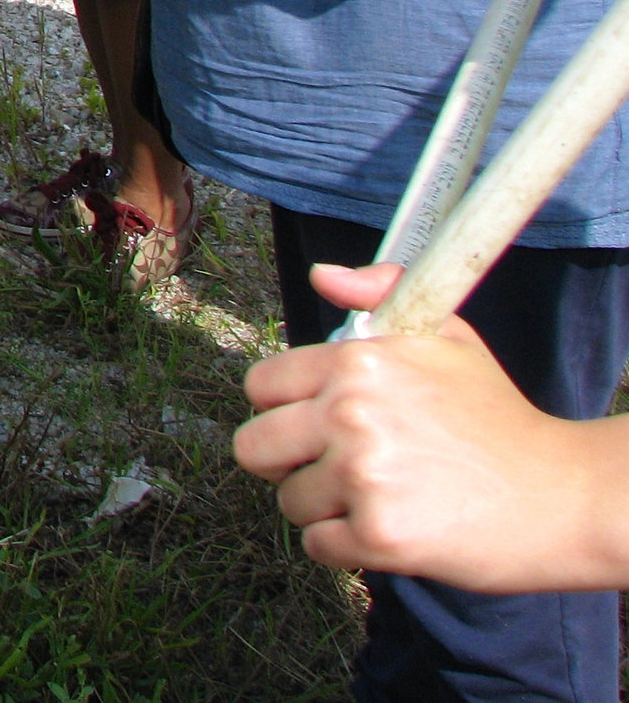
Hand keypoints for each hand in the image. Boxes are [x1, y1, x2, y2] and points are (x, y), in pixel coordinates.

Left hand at [235, 261, 627, 590]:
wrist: (566, 495)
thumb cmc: (500, 417)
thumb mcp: (446, 337)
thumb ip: (379, 294)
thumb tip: (322, 274)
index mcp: (356, 363)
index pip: (260, 386)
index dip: (282, 408)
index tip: (313, 423)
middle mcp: (349, 414)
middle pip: (253, 447)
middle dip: (285, 461)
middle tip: (333, 467)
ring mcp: (363, 477)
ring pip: (288, 501)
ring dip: (324, 507)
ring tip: (381, 496)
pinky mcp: (380, 536)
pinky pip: (316, 546)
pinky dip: (345, 546)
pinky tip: (390, 528)